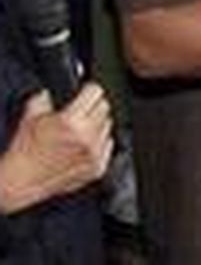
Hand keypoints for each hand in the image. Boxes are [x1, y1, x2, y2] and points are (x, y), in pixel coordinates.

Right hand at [0, 84, 113, 213]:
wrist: (21, 180)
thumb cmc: (25, 151)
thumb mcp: (31, 116)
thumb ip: (45, 97)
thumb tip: (54, 90)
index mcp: (72, 121)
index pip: (96, 91)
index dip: (88, 90)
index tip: (85, 92)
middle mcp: (87, 136)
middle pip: (105, 107)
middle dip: (93, 106)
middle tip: (81, 112)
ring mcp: (95, 153)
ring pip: (109, 125)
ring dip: (97, 125)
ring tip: (79, 131)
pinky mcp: (98, 167)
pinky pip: (109, 144)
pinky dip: (100, 142)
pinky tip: (82, 145)